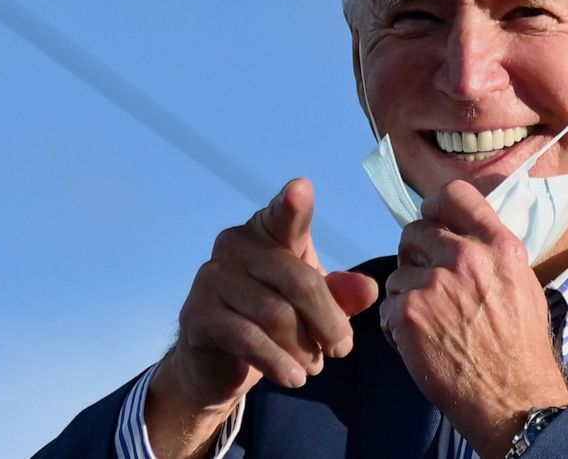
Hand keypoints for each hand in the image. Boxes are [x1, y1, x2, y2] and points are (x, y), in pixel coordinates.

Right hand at [146, 178, 378, 458]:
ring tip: (314, 365)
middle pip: (299, 281)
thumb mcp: (313, 304)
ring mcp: (213, 277)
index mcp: (267, 231)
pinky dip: (278, 362)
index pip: (283, 216)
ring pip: (276, 315)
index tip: (302, 189)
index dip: (293, 205)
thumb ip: (341, 293)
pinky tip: (294, 378)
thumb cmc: (273, 317)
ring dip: (304, 347)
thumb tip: (369, 289)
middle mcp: (236, 245)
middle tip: (341, 349)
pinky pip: (249, 339)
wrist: (217, 361)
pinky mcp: (199, 313)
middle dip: (328, 320)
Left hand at [380, 180, 567, 458]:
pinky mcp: (408, 314)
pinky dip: (397, 327)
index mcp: (497, 245)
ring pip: (397, 274)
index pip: (454, 195)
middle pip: (414, 231)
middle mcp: (466, 256)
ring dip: (406, 297)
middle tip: (427, 285)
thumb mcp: (521, 283)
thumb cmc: (521, 347)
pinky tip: (419, 344)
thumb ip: (490, 253)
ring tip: (430, 324)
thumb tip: (460, 235)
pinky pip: (387, 307)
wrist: (514, 399)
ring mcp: (434, 284)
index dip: (435, 207)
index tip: (433, 223)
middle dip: (415, 256)